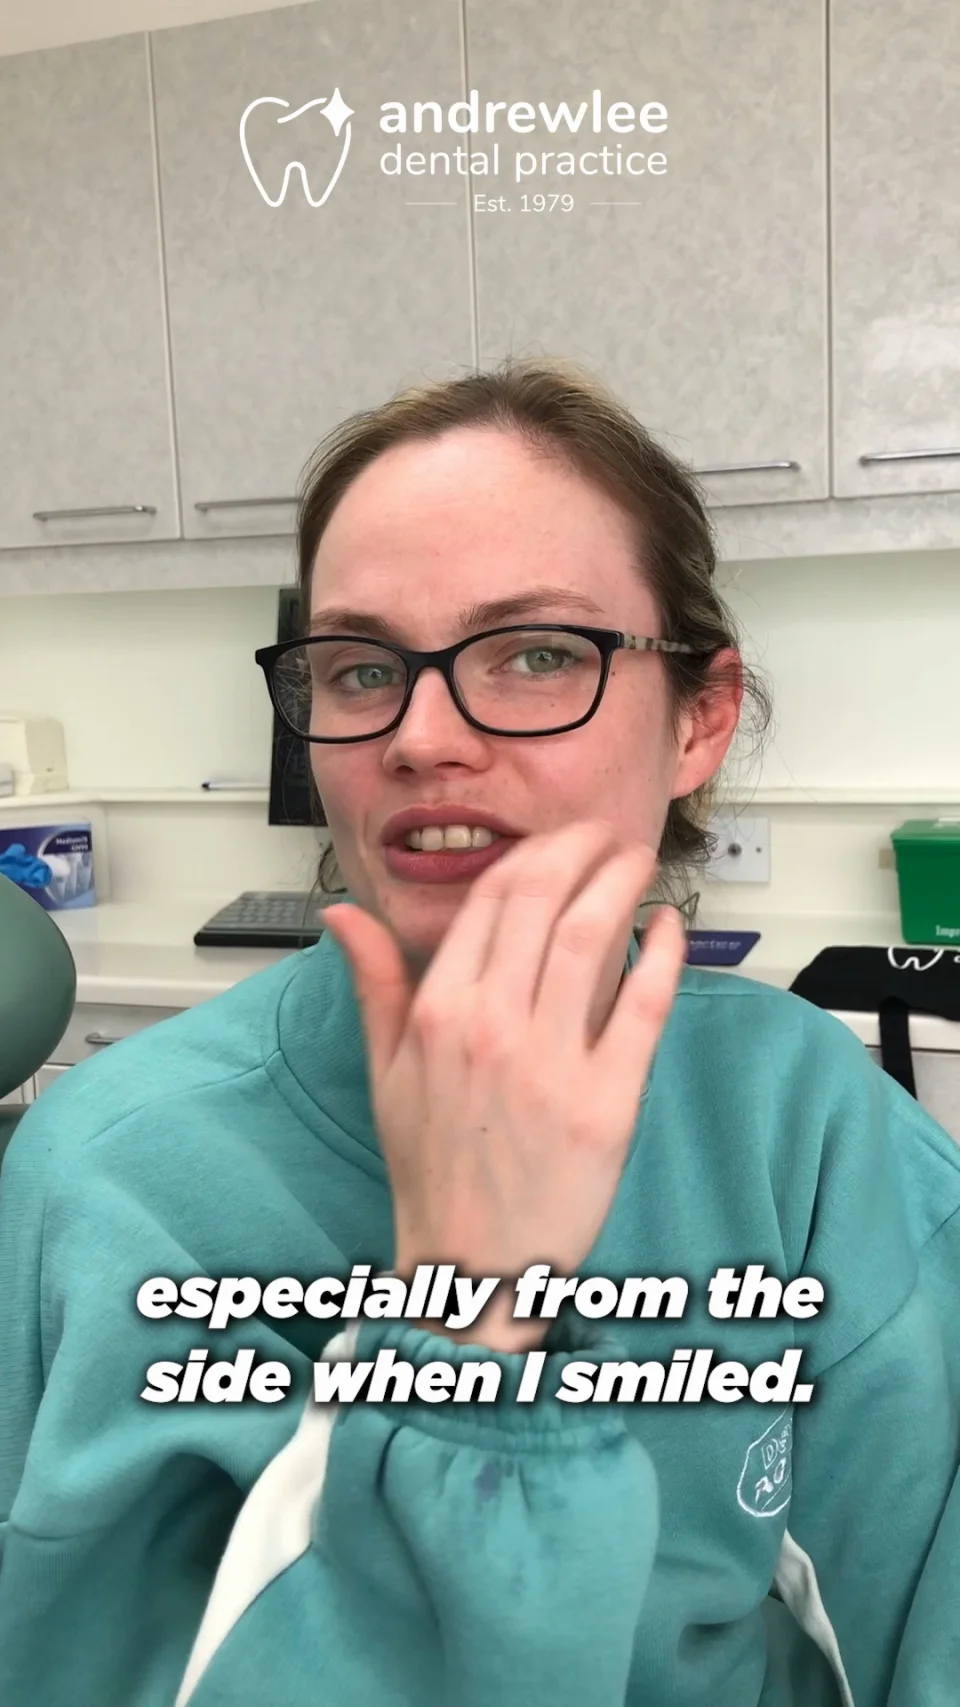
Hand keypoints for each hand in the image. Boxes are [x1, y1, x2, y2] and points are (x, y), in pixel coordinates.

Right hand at [321, 822, 686, 1352]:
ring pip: (593, 938)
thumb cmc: (433, 1169)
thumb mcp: (386, 1072)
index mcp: (438, 1015)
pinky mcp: (609, 1102)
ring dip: (621, 883)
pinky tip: (670, 928)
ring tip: (638, 860)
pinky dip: (664, 956)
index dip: (530, 856)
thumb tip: (341, 915)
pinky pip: (645, 1007)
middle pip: (543, 902)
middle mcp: (493, 1029)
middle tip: (605, 835)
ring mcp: (553, 1064)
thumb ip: (374, 983)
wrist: (473, 1261)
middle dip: (580, 850)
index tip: (555, 842)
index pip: (489, 902)